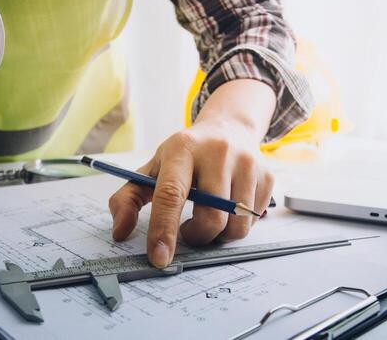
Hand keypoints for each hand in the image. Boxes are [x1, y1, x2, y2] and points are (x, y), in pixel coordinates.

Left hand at [108, 80, 275, 267]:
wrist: (229, 128)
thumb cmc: (187, 155)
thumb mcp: (153, 168)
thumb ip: (129, 198)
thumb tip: (120, 232)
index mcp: (183, 149)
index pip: (171, 195)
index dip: (164, 230)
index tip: (159, 258)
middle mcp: (218, 152)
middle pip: (211, 218)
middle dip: (198, 237)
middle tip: (189, 231)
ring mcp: (247, 164)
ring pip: (236, 226)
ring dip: (219, 235)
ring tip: (210, 219)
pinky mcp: (267, 176)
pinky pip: (253, 221)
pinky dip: (238, 225)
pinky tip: (229, 209)